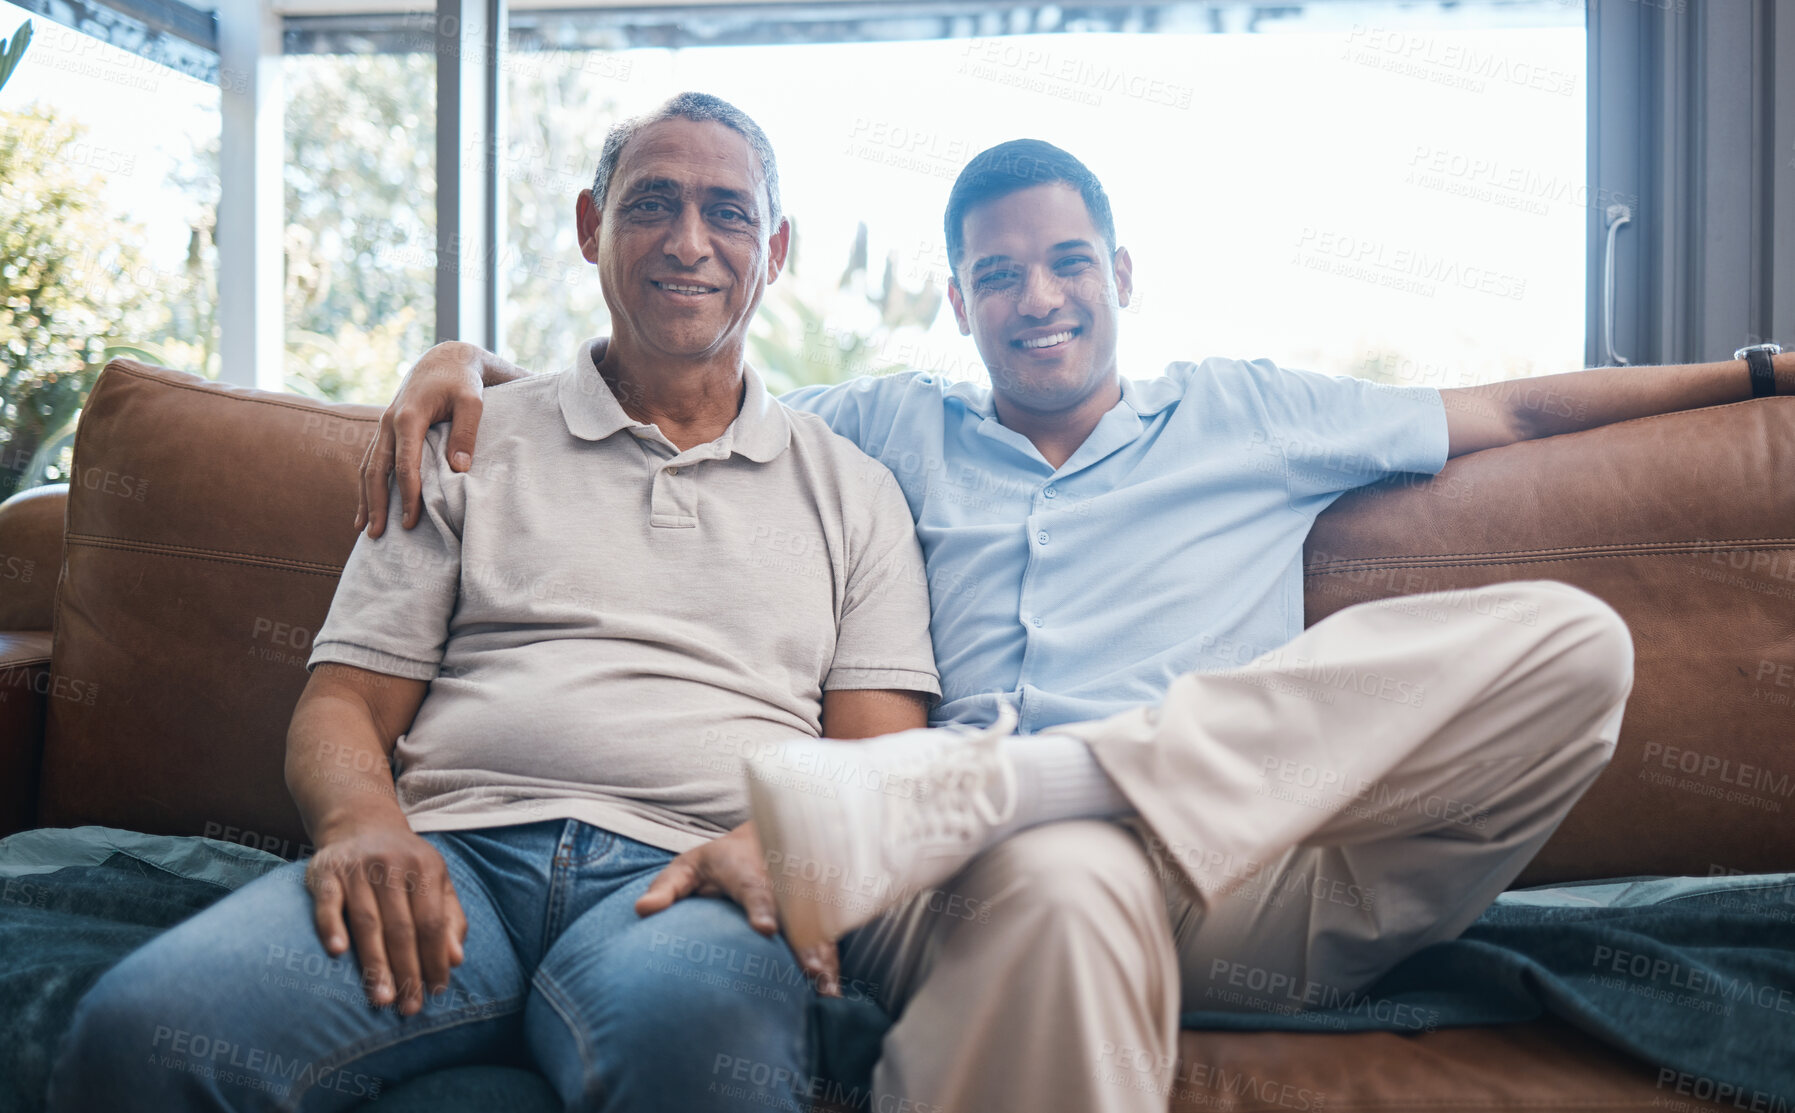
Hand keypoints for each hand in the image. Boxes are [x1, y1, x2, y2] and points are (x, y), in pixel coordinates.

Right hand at [304, 819, 468, 1015]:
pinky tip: (336, 952)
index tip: (436, 991)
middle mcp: (393, 865)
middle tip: (408, 1007)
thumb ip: (449, 919)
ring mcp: (357, 867)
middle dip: (406, 971)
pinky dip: (331, 925)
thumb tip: (456, 959)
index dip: (435, 959)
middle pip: (402, 927)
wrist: (360, 822)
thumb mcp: (436, 882)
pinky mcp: (325, 870)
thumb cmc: (404, 864)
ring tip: (381, 998)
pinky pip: (328, 901)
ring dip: (374, 962)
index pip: (433, 922)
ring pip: (368, 921)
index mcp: (426, 868)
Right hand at [357, 341, 486, 537]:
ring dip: (365, 499)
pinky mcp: (386, 430)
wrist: (445, 360)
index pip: (405, 464)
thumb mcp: (473, 402)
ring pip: (368, 467)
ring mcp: (384, 426)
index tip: (410, 521)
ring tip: (365, 530)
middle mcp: (389, 422)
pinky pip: (371, 461)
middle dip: (376, 504)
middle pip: (376, 470)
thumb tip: (458, 469)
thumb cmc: (462, 382)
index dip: (407, 494)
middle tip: (377, 535)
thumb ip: (466, 433)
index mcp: (408, 417)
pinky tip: (366, 506)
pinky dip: (367, 485)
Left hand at [634, 821, 840, 995]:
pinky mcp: (809, 920)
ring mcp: (798, 904)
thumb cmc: (716, 863)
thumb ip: (667, 888)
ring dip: (821, 959)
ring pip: (814, 930)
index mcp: (745, 871)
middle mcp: (778, 886)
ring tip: (825, 989)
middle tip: (810, 970)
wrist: (762, 842)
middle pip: (794, 915)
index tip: (764, 929)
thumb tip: (643, 910)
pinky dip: (830, 966)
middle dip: (803, 943)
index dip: (761, 908)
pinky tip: (831, 995)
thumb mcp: (687, 867)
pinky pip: (822, 942)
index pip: (754, 890)